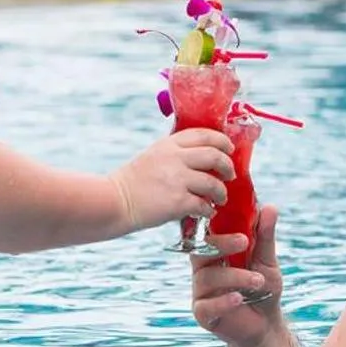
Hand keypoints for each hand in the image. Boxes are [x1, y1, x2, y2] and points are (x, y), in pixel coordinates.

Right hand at [111, 127, 232, 231]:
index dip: (221, 141)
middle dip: (227, 166)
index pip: (204, 134)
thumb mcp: (153, 156)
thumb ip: (175, 153)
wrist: (115, 201)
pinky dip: (209, 210)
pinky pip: (204, 205)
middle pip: (214, 155)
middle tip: (230, 175)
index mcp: (168, 145)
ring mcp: (176, 180)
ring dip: (221, 192)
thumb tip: (204, 157)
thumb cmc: (134, 182)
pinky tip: (207, 212)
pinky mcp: (177, 202)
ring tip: (220, 198)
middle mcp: (174, 158)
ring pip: (213, 183)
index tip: (228, 149)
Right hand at [192, 205, 283, 346]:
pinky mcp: (203, 313)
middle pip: (201, 250)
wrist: (266, 324)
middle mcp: (203, 269)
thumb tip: (269, 208)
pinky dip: (223, 301)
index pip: (207, 232)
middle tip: (245, 241)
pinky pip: (207, 305)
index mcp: (215, 252)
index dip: (213, 222)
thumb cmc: (264, 288)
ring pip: (209, 277)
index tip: (227, 211)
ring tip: (259, 281)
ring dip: (236, 276)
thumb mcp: (267, 260)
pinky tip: (238, 299)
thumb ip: (264, 236)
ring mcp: (201, 292)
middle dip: (222, 243)